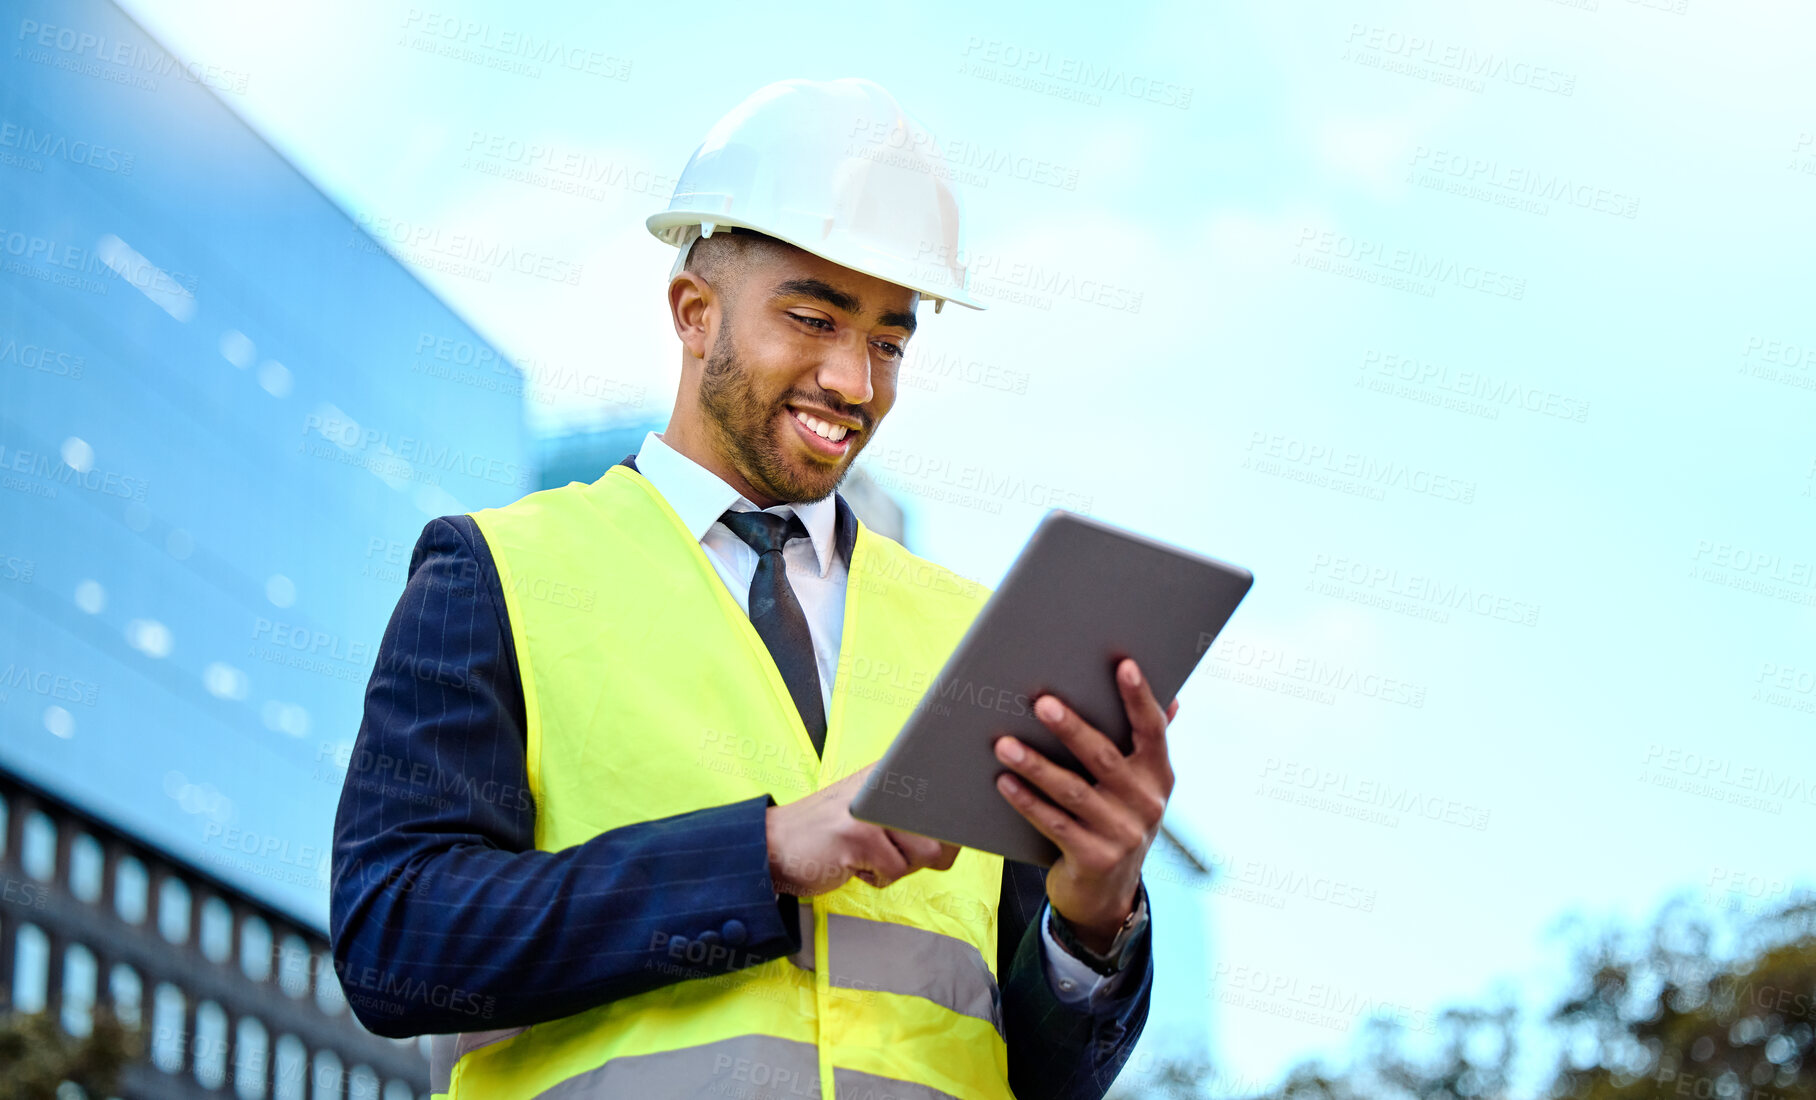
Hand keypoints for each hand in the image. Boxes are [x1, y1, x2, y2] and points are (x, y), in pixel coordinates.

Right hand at [766, 762, 960, 895]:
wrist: (771, 846)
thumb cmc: (827, 834)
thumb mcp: (870, 811)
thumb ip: (910, 816)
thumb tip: (955, 841)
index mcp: (888, 770)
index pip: (945, 793)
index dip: (949, 824)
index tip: (936, 833)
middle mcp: (882, 781)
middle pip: (941, 829)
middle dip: (920, 854)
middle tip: (885, 850)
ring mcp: (870, 808)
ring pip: (923, 852)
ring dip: (897, 866)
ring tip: (867, 855)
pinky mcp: (858, 836)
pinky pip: (893, 872)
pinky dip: (874, 878)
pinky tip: (850, 864)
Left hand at [993, 658, 1178, 952]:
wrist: (1107, 895)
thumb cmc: (1115, 821)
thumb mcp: (1138, 787)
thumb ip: (1147, 744)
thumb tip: (1174, 697)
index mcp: (1159, 776)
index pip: (1153, 730)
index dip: (1139, 697)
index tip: (1124, 665)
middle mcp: (1147, 804)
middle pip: (1104, 758)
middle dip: (1072, 728)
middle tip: (1042, 702)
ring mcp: (1122, 834)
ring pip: (1073, 791)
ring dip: (1036, 765)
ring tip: (1004, 743)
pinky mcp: (1094, 859)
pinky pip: (1054, 823)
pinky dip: (1027, 801)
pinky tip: (1004, 781)